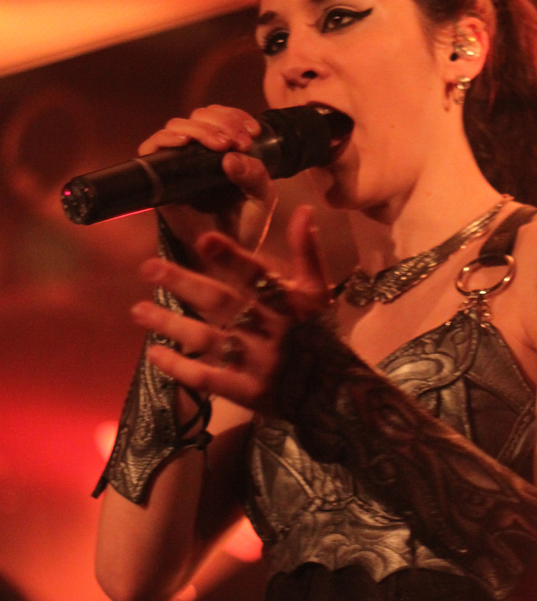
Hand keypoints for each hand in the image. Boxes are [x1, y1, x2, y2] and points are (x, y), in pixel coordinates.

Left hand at [131, 206, 329, 411]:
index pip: (256, 274)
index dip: (231, 258)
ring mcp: (256, 362)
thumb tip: (303, 210)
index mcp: (285, 301)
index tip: (203, 240)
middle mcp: (268, 329)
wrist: (333, 390)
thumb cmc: (317, 333)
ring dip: (170, 324)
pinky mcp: (246, 390)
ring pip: (207, 339)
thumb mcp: (317, 291)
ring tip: (138, 310)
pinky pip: (208, 378)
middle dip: (183, 283)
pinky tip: (154, 354)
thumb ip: (306, 252)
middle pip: (221, 303)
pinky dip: (180, 367)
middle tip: (147, 267)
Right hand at [139, 104, 274, 260]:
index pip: (223, 117)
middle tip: (236, 141)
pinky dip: (165, 139)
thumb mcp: (261, 199)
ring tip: (218, 145)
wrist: (222, 258)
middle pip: (200, 116)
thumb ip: (256, 175)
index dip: (235, 117)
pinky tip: (183, 143)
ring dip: (199, 129)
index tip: (251, 133)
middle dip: (221, 122)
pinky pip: (153, 148)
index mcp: (226, 150)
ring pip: (178, 126)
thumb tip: (231, 156)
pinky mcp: (160, 177)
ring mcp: (178, 162)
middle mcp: (200, 152)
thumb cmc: (243, 227)